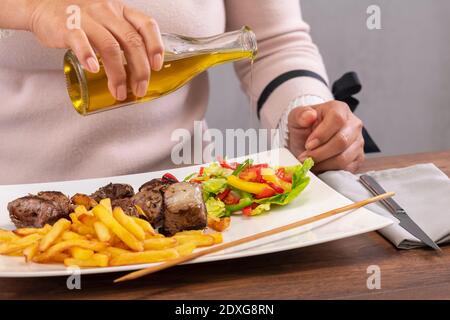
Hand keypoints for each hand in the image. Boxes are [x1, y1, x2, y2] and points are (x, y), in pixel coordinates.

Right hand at [27, 0, 163, 99]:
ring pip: (110, 46)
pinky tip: (93, 70)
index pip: (146, 25)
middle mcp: (107, 11)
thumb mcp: (106, 20)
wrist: (41, 5)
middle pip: (132, 42)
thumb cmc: (78, 18)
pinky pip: (80, 41)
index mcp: (120, 11)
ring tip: (119, 91)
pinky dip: (88, 56)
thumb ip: (122, 37)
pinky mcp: (67, 25)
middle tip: (140, 89)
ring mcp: (87, 17)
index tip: (157, 66)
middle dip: (140, 70)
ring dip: (118, 73)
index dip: (155, 46)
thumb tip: (139, 71)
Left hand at [287, 100, 364, 172]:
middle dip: (319, 153)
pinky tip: (319, 166)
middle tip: (304, 157)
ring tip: (310, 162)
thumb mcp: (296, 118)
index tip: (308, 145)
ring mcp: (358, 142)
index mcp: (339, 109)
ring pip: (344, 157)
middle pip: (341, 141)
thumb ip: (300, 114)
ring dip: (323, 163)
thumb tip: (309, 115)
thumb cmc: (304, 128)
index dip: (322, 135)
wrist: (309, 143)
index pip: (337, 119)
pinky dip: (330, 170)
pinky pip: (347, 168)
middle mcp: (353, 124)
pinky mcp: (358, 158)